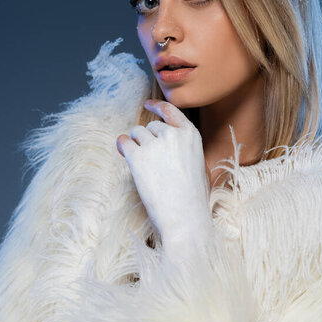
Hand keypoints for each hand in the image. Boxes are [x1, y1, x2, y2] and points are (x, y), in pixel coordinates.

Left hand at [116, 99, 212, 253]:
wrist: (184, 216)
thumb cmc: (194, 197)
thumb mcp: (200, 165)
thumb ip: (185, 149)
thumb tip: (168, 143)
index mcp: (190, 135)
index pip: (171, 111)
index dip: (157, 107)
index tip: (148, 105)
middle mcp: (172, 135)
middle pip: (151, 126)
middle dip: (147, 138)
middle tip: (148, 155)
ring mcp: (154, 144)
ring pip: (136, 133)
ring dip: (135, 144)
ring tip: (142, 163)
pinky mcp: (137, 157)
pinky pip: (123, 142)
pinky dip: (122, 146)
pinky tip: (123, 152)